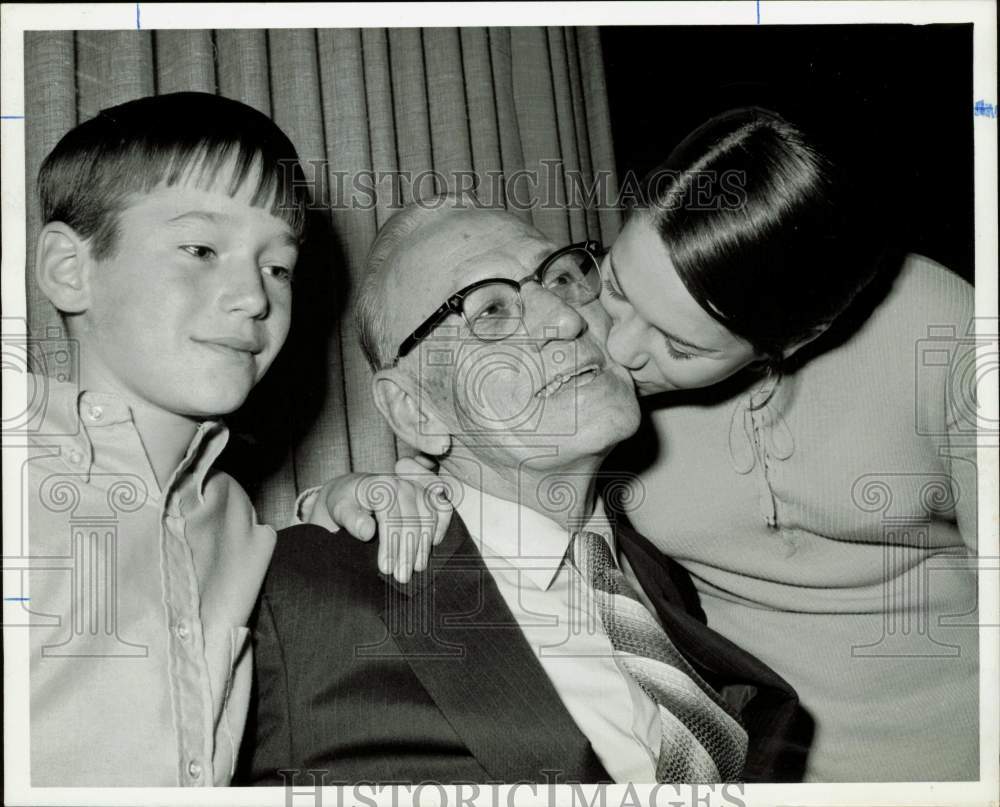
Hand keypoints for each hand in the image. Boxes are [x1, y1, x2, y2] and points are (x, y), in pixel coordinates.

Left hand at [310, 456, 452, 582]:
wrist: (355, 490)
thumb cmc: (346, 502)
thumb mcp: (339, 509)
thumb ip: (351, 519)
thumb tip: (367, 531)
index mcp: (380, 484)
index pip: (391, 517)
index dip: (390, 545)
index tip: (386, 568)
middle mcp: (402, 482)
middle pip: (412, 519)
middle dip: (408, 551)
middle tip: (402, 576)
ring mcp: (417, 487)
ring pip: (429, 516)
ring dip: (424, 545)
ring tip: (417, 568)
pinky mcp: (427, 494)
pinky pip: (442, 508)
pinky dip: (442, 525)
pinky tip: (434, 544)